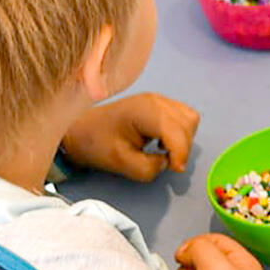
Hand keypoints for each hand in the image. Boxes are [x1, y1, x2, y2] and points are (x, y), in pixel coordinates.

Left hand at [60, 93, 198, 181]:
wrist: (80, 130)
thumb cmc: (96, 144)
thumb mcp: (121, 163)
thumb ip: (150, 167)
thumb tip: (166, 162)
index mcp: (145, 111)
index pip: (177, 130)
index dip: (181, 152)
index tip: (174, 170)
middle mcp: (156, 100)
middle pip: (188, 123)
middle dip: (183, 146)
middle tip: (168, 163)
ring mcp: (158, 99)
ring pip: (189, 118)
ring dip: (184, 138)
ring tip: (165, 151)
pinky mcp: (159, 103)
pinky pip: (182, 116)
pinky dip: (180, 131)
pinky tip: (163, 141)